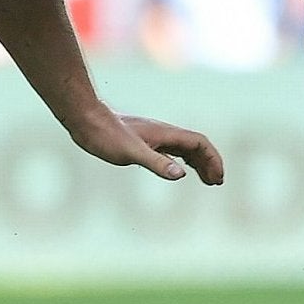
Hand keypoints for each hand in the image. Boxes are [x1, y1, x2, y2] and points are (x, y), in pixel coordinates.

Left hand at [68, 109, 226, 184]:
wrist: (86, 119)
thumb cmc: (107, 135)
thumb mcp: (132, 153)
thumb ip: (156, 163)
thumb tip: (181, 174)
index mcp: (166, 134)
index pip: (200, 143)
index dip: (213, 159)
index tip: (218, 178)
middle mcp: (163, 133)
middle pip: (196, 146)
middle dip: (210, 163)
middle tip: (216, 183)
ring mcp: (153, 136)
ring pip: (184, 148)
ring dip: (198, 163)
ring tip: (206, 180)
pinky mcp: (143, 141)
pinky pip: (170, 150)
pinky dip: (181, 160)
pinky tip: (178, 169)